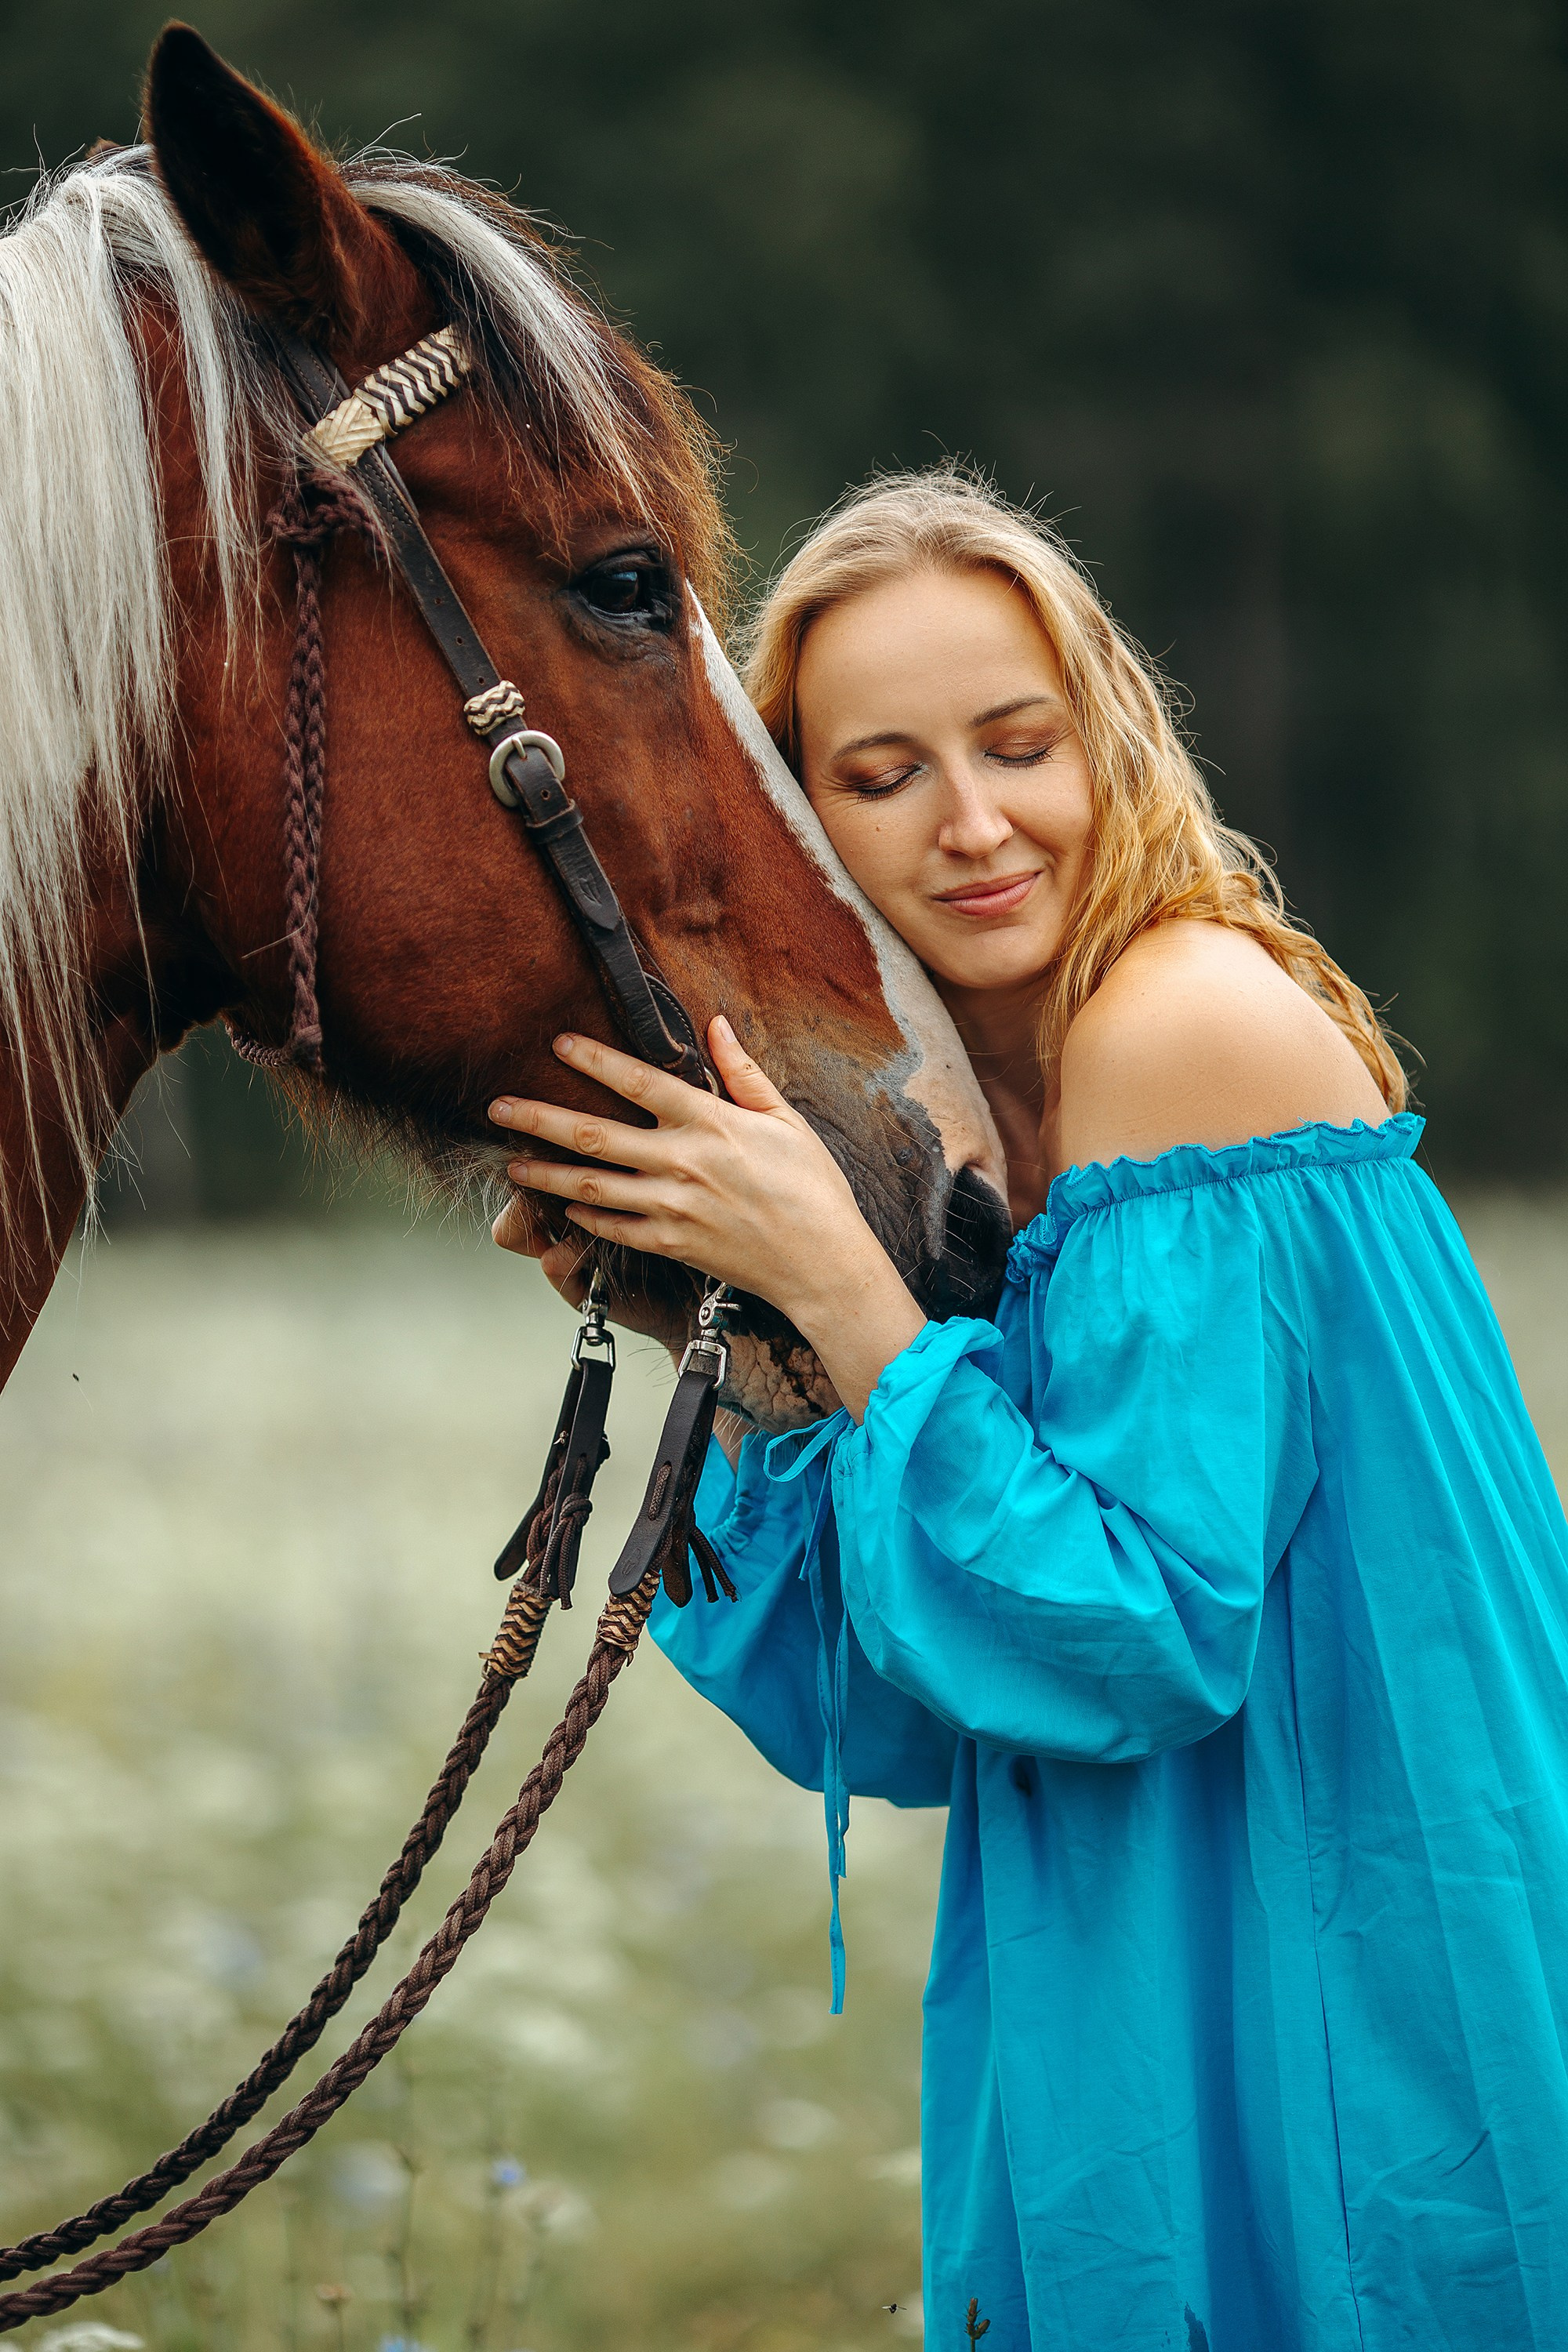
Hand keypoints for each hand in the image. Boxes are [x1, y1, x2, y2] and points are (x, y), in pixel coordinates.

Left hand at [488, 1018, 925, 1418]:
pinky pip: (613, 1227)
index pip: (639, 1081)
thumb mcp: (785, 1119)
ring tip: (512, 1163)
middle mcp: (682, 1163)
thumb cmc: (812, 1189)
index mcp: (711, 1122)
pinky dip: (584, 1215)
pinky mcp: (670, 1245)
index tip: (558, 1044)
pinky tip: (562, 1204)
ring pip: (591, 1186)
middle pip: (594, 1134)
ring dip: (545, 1172)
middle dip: (539, 1118)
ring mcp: (672, 1208)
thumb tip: (716, 1023)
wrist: (823, 1264)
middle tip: (498, 1107)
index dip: (594, 1060)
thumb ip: (743, 1072)